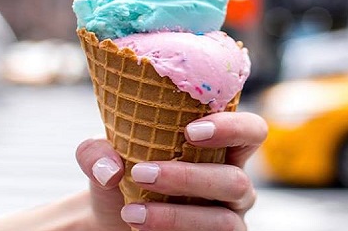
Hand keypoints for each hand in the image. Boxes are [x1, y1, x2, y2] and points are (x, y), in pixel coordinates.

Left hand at [76, 112, 266, 230]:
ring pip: (223, 222)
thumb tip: (110, 168)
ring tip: (131, 212)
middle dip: (188, 178)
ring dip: (176, 217)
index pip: (251, 131)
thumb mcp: (101, 158)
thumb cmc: (121, 176)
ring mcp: (229, 219)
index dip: (232, 128)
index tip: (190, 132)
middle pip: (236, 180)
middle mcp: (234, 183)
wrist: (111, 219)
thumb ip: (96, 152)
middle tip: (141, 173)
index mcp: (221, 149)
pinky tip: (141, 229)